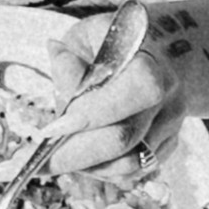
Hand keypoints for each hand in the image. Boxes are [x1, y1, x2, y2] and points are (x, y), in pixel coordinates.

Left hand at [36, 7, 208, 179]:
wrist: (157, 55)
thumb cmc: (110, 46)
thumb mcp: (84, 37)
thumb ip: (69, 61)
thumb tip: (65, 90)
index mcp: (150, 61)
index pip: (133, 90)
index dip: (92, 113)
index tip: (49, 130)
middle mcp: (168, 96)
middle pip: (125, 138)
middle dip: (76, 154)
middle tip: (37, 163)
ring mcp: (171, 125)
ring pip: (128, 164)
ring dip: (88, 166)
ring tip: (58, 158)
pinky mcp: (168, 146)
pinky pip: (133, 171)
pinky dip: (102, 170)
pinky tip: (82, 158)